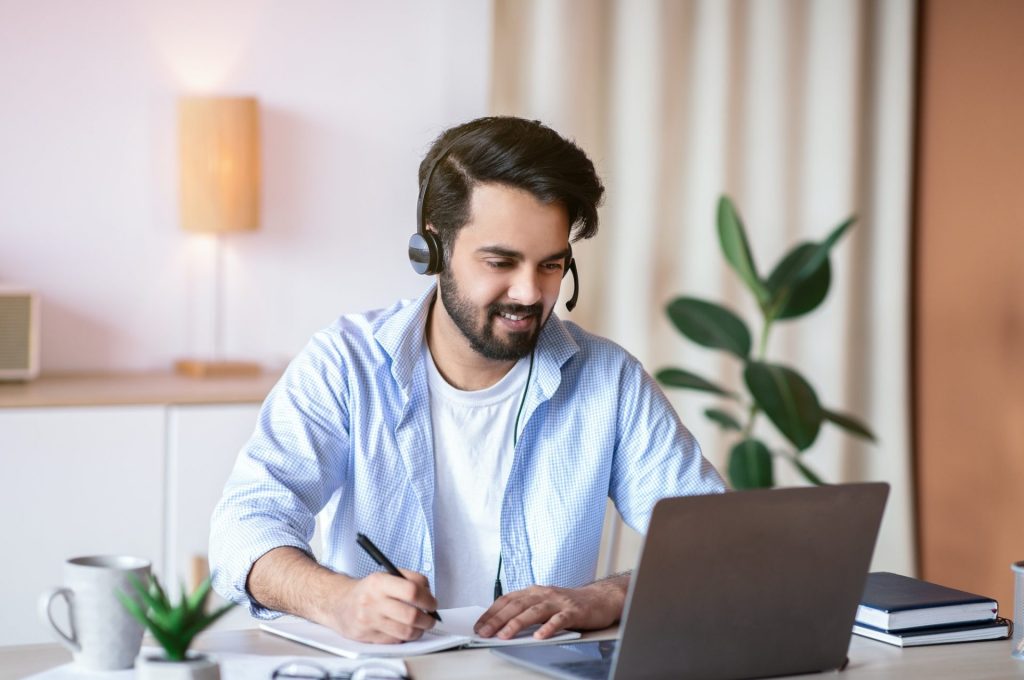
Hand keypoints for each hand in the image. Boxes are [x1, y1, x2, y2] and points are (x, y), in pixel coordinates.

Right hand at [320, 568, 438, 643]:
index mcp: (379, 582)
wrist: (339, 604)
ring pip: (405, 632)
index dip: (428, 599)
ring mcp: (369, 620)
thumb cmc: (369, 590)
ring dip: (419, 631)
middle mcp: (372, 601)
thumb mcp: (386, 575)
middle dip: (428, 619)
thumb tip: (429, 594)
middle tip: (431, 618)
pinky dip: (404, 637)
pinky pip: (395, 640)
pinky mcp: (367, 636)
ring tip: (421, 625)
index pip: (411, 591)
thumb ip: (410, 579)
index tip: (432, 603)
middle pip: (411, 615)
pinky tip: (403, 629)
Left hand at [473, 575, 628, 639]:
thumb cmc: (570, 604)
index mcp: (534, 591)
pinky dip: (548, 628)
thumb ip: (527, 610)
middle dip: (498, 619)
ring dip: (517, 623)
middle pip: (517, 605)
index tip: (479, 625)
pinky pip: (559, 620)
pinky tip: (539, 637)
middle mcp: (544, 593)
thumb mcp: (544, 603)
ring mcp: (559, 601)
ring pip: (534, 611)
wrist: (601, 598)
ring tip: (504, 635)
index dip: (492, 612)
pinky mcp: (574, 611)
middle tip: (484, 632)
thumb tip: (502, 625)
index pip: (508, 599)